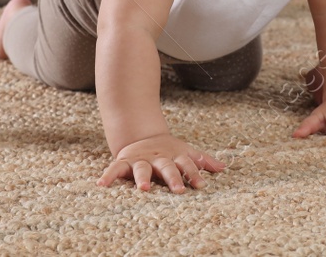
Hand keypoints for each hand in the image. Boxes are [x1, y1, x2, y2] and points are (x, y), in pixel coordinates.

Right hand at [98, 133, 225, 192]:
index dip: (194, 173)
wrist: (142, 135)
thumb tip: (224, 167)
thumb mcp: (185, 152)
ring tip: (144, 188)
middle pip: (167, 167)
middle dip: (173, 178)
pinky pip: (114, 169)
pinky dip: (108, 176)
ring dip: (143, 178)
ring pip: (142, 169)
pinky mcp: (124, 161)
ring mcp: (141, 159)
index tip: (201, 185)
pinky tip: (101, 185)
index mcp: (174, 156)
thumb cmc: (168, 151)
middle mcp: (158, 158)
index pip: (187, 164)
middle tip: (179, 190)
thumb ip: (202, 160)